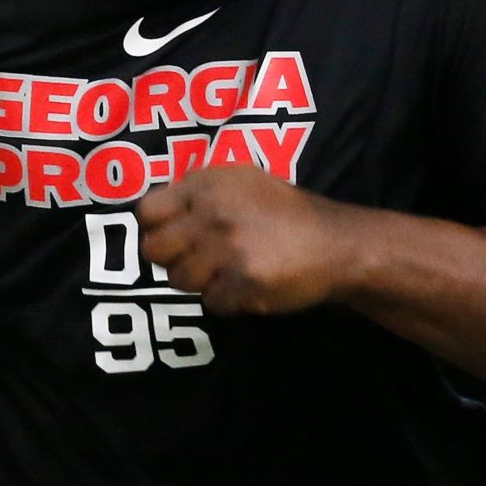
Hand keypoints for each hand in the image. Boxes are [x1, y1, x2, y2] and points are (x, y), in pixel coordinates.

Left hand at [135, 163, 357, 314]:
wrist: (337, 243)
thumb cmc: (285, 214)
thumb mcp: (242, 183)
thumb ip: (200, 193)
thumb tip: (156, 214)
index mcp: (207, 184)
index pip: (147, 210)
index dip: (155, 229)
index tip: (174, 238)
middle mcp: (212, 212)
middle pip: (154, 250)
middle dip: (172, 260)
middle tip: (198, 262)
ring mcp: (227, 248)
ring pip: (179, 280)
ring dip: (200, 283)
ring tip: (229, 273)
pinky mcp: (243, 282)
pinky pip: (211, 302)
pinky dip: (227, 301)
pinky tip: (249, 286)